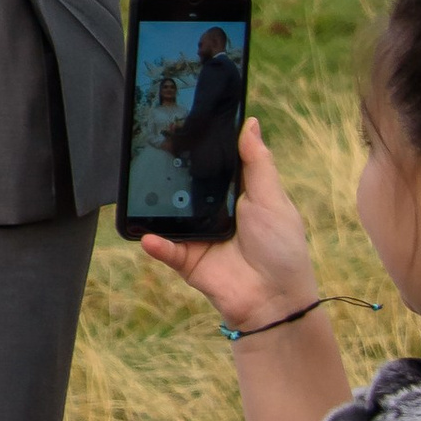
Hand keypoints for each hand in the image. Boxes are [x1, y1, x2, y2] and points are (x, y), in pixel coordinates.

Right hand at [139, 120, 318, 329]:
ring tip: (137, 187)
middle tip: (149, 147)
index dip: (199, 146)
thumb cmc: (282, 248)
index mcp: (234, 195)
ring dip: (154, 205)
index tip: (180, 121)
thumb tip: (251, 122)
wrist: (276, 300)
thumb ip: (258, 163)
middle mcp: (212, 212)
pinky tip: (148, 236)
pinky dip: (155, 243)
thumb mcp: (272, 200)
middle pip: (184, 186)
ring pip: (168, 215)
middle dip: (167, 170)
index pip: (212, 165)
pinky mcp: (186, 260)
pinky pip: (165, 248)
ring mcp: (196, 235)